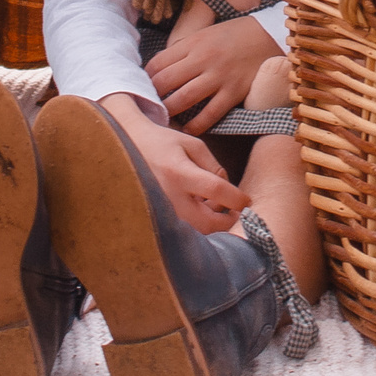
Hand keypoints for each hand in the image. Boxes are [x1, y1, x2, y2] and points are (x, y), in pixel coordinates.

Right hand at [100, 93, 245, 232]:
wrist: (127, 148)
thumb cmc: (164, 144)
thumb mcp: (193, 145)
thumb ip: (214, 166)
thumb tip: (228, 190)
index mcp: (179, 172)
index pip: (216, 191)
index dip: (237, 199)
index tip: (247, 201)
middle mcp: (168, 196)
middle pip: (207, 223)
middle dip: (227, 221)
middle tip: (235, 212)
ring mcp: (159, 211)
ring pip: (195, 231)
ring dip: (211, 224)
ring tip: (213, 207)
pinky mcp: (155, 219)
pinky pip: (182, 231)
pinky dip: (196, 225)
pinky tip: (198, 211)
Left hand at [145, 15, 280, 134]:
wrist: (268, 36)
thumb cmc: (233, 36)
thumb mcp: (205, 35)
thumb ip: (184, 51)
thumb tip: (158, 70)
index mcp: (193, 43)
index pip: (158, 63)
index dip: (146, 79)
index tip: (143, 88)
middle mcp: (203, 59)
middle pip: (166, 82)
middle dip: (153, 97)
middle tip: (148, 107)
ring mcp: (219, 76)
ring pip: (184, 99)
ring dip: (169, 111)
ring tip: (163, 118)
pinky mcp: (234, 92)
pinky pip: (210, 114)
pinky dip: (196, 125)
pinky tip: (188, 129)